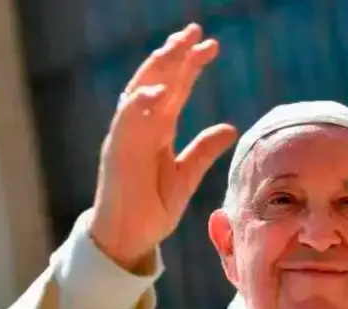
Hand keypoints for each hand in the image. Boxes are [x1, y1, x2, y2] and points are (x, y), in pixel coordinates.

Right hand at [89, 23, 237, 270]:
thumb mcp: (186, 176)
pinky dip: (140, 105)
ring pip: (140, 94)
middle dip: (174, 55)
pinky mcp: (117, 155)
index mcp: (157, 131)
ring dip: (157, 69)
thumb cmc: (152, 206)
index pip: (175, 88)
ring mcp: (126, 138)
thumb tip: (230, 128)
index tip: (210, 45)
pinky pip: (127, 125)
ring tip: (176, 47)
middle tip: (195, 31)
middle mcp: (140, 128)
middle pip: (157, 82)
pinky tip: (157, 89)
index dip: (190, 65)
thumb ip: (204, 151)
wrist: (129, 237)